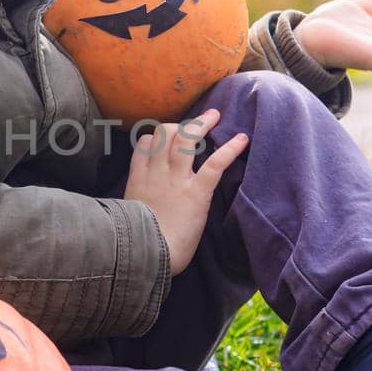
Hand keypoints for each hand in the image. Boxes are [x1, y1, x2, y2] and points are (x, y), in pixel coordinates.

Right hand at [123, 109, 248, 275]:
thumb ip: (136, 201)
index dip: (156, 135)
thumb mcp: (129, 214)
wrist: (148, 255)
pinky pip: (214, 164)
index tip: (169, 135)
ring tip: (215, 115)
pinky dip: (230, 149)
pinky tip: (242, 140)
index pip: (144, 143)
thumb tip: (142, 203)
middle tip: (198, 121)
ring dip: (202, 123)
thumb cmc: (139, 242)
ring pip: (186, 139)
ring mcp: (176, 180)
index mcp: (139, 179)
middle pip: (164, 133)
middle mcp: (156, 173)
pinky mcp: (196, 192)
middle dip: (181, 123)